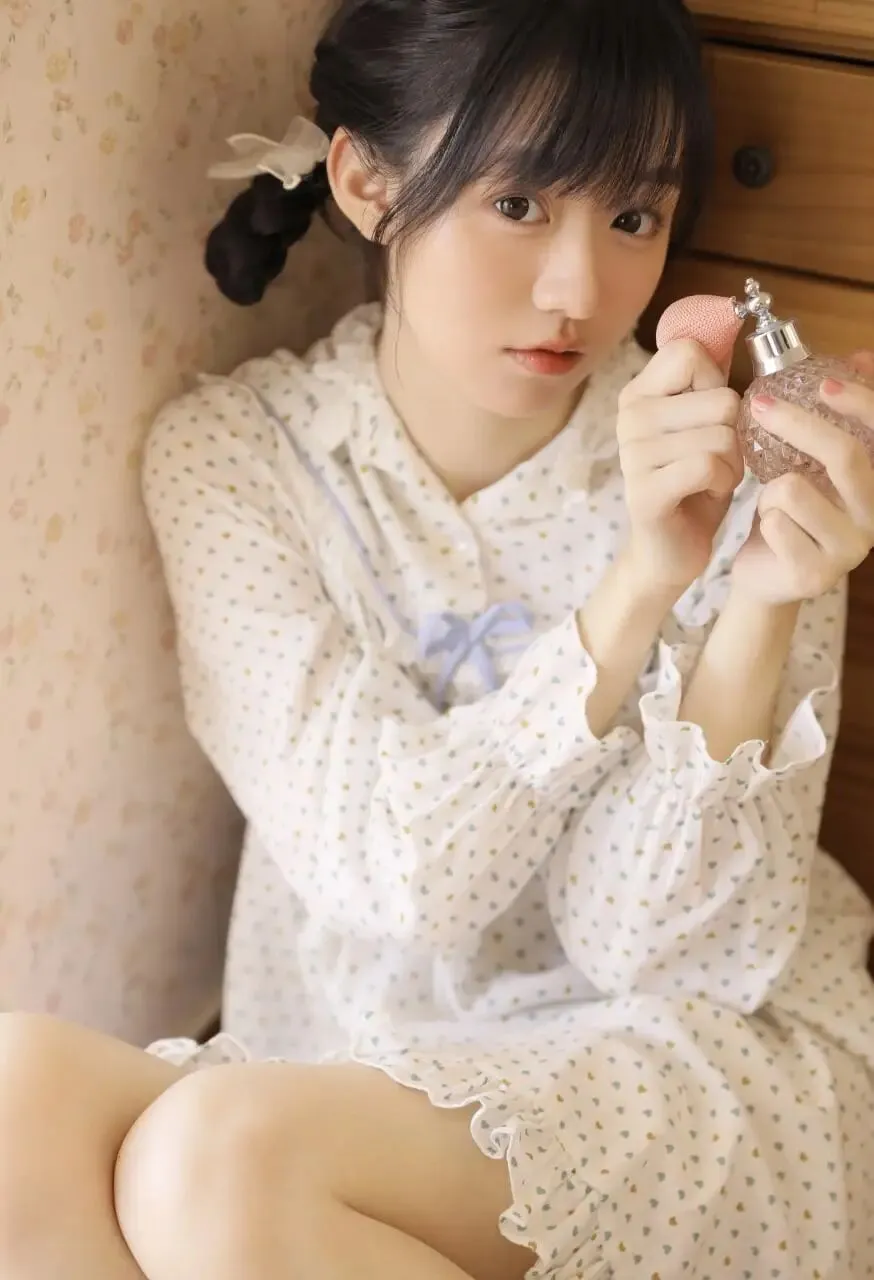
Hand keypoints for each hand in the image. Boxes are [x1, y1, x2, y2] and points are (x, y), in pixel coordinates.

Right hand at [617, 339, 744, 590]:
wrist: (670, 551)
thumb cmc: (694, 482)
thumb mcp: (702, 422)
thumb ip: (707, 380)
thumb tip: (728, 324)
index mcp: (638, 393)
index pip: (691, 352)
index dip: (717, 383)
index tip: (706, 416)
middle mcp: (628, 418)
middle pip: (719, 397)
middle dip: (733, 434)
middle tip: (712, 459)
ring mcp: (632, 455)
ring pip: (721, 435)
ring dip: (732, 463)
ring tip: (709, 479)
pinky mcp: (645, 492)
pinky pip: (709, 465)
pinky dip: (722, 482)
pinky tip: (705, 493)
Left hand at [732, 355, 873, 604]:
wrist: (766, 575)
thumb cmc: (791, 512)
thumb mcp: (814, 463)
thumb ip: (838, 418)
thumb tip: (861, 356)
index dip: (861, 402)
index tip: (825, 382)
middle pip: (844, 455)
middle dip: (797, 423)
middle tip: (759, 404)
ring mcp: (850, 550)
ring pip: (794, 489)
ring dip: (769, 491)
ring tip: (772, 504)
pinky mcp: (816, 574)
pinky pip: (776, 524)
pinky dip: (762, 520)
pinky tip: (769, 533)